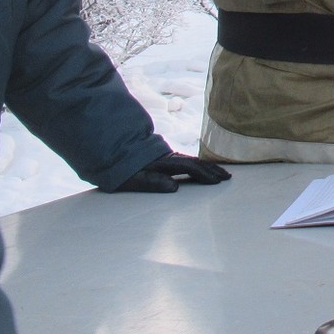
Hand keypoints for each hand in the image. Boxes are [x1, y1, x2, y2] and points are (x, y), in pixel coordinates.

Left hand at [114, 151, 231, 192]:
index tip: (217, 181)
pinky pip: (186, 161)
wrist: (107, 146)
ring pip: (192, 160)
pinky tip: (202, 168)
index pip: (189, 166)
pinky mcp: (164, 158)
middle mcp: (168, 157)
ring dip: (207, 167)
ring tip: (221, 173)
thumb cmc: (118, 169)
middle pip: (194, 162)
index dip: (204, 174)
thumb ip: (151, 182)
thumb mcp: (130, 179)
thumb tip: (174, 187)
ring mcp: (167, 156)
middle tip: (226, 177)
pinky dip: (199, 165)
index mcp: (162, 162)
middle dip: (211, 170)